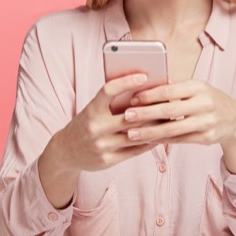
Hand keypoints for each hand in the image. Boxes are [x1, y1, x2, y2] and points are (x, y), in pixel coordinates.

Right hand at [38, 73, 157, 206]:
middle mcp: (95, 128)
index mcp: (90, 110)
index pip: (108, 90)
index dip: (126, 81)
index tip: (144, 75)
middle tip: (169, 98)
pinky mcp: (107, 160)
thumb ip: (112, 102)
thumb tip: (142, 89)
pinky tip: (159, 134)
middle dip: (151, 106)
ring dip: (155, 126)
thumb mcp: (92, 110)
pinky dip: (149, 142)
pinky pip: (134, 150)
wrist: (65, 151)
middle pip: (131, 115)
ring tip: (169, 117)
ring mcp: (101, 146)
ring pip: (136, 134)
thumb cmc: (85, 124)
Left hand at [121, 79, 235, 174]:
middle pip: (170, 110)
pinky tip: (148, 140)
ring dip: (150, 132)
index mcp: (199, 87)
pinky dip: (162, 140)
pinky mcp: (207, 137)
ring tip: (132, 134)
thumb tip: (146, 86)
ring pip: (173, 129)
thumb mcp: (196, 89)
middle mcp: (205, 103)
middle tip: (126, 117)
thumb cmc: (208, 100)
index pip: (170, 90)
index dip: (150, 95)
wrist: (234, 119)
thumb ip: (175, 88)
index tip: (132, 99)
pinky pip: (180, 139)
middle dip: (146, 114)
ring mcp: (207, 122)